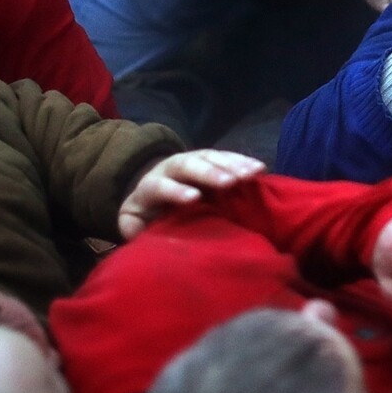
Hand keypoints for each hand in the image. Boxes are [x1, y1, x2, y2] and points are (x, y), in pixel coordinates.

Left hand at [117, 149, 265, 239]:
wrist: (151, 190)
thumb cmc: (146, 214)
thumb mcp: (133, 223)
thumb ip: (133, 229)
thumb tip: (135, 235)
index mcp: (150, 186)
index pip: (160, 185)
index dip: (175, 191)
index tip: (194, 198)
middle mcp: (170, 167)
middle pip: (188, 165)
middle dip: (209, 172)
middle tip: (230, 182)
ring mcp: (191, 160)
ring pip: (209, 157)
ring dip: (232, 164)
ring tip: (252, 173)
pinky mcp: (208, 160)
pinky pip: (225, 157)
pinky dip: (242, 161)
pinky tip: (259, 168)